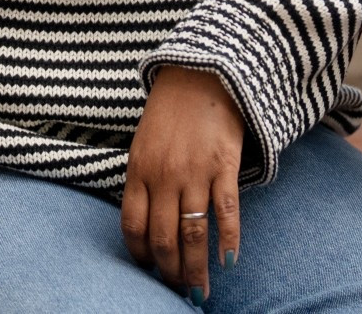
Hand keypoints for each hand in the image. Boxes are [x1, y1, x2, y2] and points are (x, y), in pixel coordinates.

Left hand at [122, 66, 244, 302]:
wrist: (203, 72)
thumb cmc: (172, 109)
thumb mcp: (144, 143)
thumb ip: (144, 180)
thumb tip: (148, 221)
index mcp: (138, 170)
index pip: (133, 227)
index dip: (141, 255)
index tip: (150, 270)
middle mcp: (163, 176)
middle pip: (164, 238)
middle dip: (170, 272)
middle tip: (178, 290)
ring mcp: (195, 172)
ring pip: (193, 233)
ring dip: (196, 268)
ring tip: (200, 290)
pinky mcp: (224, 166)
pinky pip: (226, 213)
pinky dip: (228, 241)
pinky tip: (228, 260)